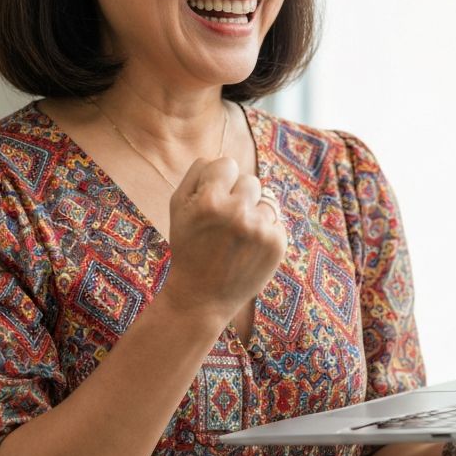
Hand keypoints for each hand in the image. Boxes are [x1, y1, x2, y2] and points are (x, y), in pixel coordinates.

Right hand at [161, 156, 287, 324]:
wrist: (202, 298)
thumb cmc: (188, 248)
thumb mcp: (178, 208)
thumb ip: (197, 174)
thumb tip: (220, 157)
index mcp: (209, 201)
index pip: (227, 164)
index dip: (219, 180)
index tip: (213, 199)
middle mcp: (237, 213)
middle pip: (250, 180)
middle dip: (239, 196)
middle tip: (224, 223)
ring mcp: (260, 230)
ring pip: (267, 200)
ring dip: (254, 213)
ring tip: (237, 237)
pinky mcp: (278, 244)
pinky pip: (276, 220)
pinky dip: (265, 231)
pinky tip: (248, 249)